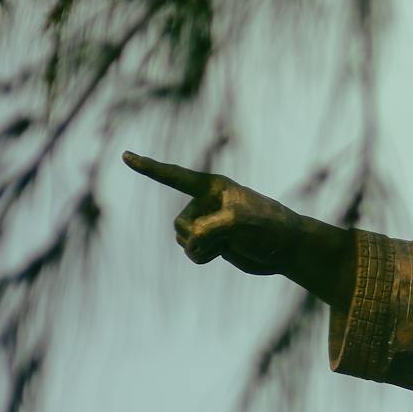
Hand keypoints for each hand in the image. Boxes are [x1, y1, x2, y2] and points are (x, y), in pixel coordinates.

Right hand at [123, 151, 354, 305]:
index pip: (174, 176)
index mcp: (213, 187)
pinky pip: (191, 250)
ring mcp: (207, 221)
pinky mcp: (211, 240)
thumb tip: (190, 243)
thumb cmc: (268, 227)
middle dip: (195, 236)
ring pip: (182, 238)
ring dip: (200, 249)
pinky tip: (223, 253)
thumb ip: (207, 230)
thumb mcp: (237, 224)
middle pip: (179, 223)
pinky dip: (202, 256)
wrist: (286, 249)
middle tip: (223, 239)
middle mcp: (206, 202)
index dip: (149, 167)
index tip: (126, 155)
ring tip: (227, 246)